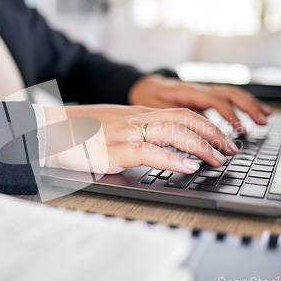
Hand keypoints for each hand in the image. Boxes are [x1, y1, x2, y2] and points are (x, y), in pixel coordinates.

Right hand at [43, 105, 238, 174]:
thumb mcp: (113, 124)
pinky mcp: (114, 150)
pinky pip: (150, 151)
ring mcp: (126, 132)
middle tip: (230, 149)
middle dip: (213, 134)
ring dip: (201, 146)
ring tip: (218, 159)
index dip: (206, 126)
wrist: (50, 128)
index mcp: (137, 113)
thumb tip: (161, 146)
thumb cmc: (79, 129)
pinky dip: (173, 159)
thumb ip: (136, 130)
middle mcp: (136, 119)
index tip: (221, 139)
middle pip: (184, 119)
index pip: (181, 113)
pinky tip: (188, 167)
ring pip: (173, 132)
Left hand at [129, 75, 272, 133]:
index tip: (239, 129)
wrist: (145, 87)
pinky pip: (228, 97)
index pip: (213, 99)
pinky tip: (253, 114)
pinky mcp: (206, 96)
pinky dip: (242, 104)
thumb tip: (194, 138)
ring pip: (231, 93)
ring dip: (249, 104)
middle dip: (246, 108)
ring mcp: (203, 90)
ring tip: (264, 118)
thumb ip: (173, 121)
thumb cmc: (148, 100)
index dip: (227, 114)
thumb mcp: (156, 111)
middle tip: (260, 124)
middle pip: (228, 93)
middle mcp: (198, 88)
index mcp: (186, 90)